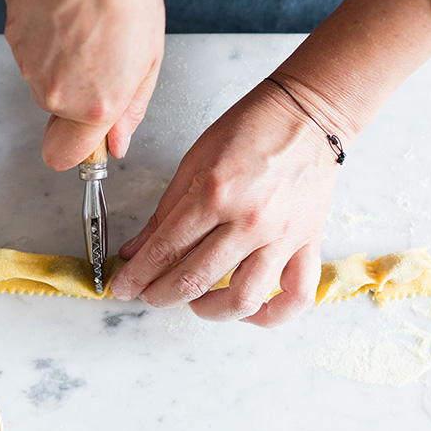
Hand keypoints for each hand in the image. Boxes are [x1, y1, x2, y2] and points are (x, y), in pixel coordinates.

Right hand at [4, 0, 164, 168]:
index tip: (91, 138)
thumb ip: (130, 112)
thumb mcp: (148, 63)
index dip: (79, 150)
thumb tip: (117, 144)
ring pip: (45, 83)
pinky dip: (47, 42)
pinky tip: (66, 18)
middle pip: (58, 117)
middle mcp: (55, 94)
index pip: (66, 158)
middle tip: (100, 62)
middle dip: (77, 100)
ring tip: (85, 32)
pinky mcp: (13, 39)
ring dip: (63, 68)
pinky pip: (32, 54)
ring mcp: (29, 67)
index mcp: (93, 106)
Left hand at [110, 79, 343, 325]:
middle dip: (159, 295)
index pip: (165, 248)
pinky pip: (296, 296)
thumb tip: (135, 249)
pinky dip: (271, 315)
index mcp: (214, 193)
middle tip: (146, 296)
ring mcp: (282, 236)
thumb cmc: (251, 128)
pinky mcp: (308, 243)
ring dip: (207, 311)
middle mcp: (249, 221)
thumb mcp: (195, 161)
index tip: (123, 288)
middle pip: (195, 278)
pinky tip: (248, 312)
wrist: (308, 115)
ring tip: (193, 303)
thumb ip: (164, 211)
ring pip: (242, 298)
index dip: (137, 275)